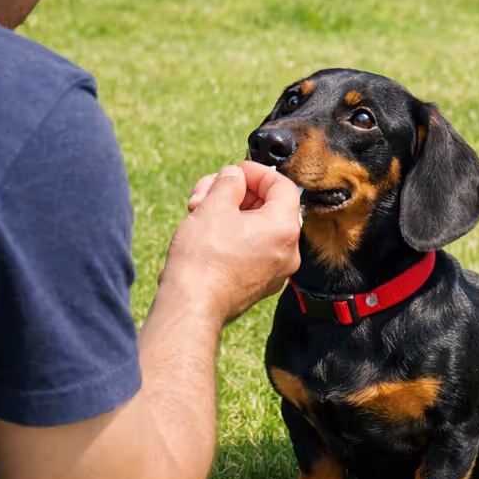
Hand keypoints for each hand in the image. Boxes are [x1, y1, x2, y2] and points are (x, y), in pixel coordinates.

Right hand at [161, 161, 301, 324]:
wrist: (190, 306)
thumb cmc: (203, 258)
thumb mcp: (214, 205)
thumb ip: (229, 182)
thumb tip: (234, 177)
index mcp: (284, 229)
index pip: (281, 186)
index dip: (255, 172)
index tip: (233, 171)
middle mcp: (288, 252)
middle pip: (267, 207)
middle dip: (234, 194)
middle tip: (206, 192)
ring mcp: (274, 272)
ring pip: (256, 229)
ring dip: (228, 214)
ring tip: (198, 213)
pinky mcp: (257, 285)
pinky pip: (251, 250)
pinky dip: (231, 237)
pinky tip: (204, 235)